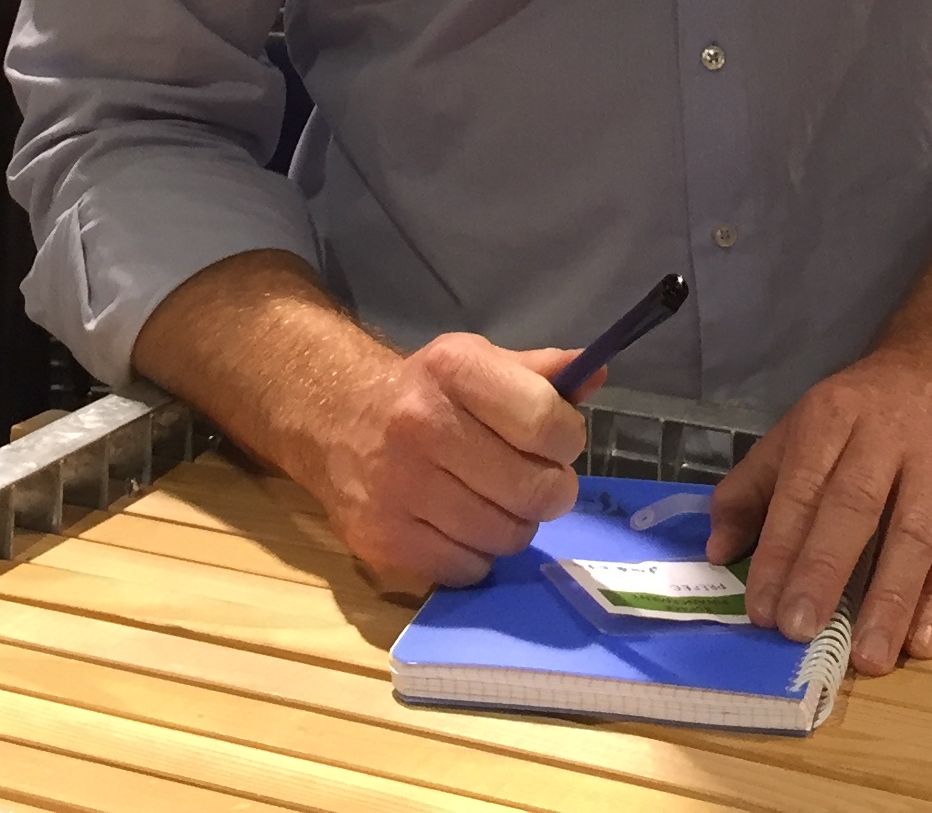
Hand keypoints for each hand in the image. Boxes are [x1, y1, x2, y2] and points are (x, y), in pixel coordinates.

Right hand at [302, 331, 591, 590]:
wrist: (336, 420)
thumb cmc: (426, 392)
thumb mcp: (479, 362)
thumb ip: (541, 372)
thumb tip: (596, 374)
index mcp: (453, 369)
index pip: (544, 421)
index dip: (568, 439)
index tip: (558, 442)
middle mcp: (420, 425)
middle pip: (533, 489)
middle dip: (551, 490)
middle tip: (539, 482)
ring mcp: (397, 487)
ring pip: (504, 536)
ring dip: (515, 524)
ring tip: (499, 502)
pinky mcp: (382, 540)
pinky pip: (467, 569)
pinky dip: (477, 555)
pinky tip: (463, 526)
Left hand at [707, 343, 931, 676]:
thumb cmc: (859, 413)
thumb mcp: (799, 430)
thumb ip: (753, 488)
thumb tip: (718, 552)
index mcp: (830, 420)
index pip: (801, 490)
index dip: (780, 550)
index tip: (763, 609)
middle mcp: (884, 438)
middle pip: (853, 508)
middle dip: (825, 572)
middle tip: (801, 631)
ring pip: (913, 535)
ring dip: (891, 600)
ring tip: (870, 658)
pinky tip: (925, 640)